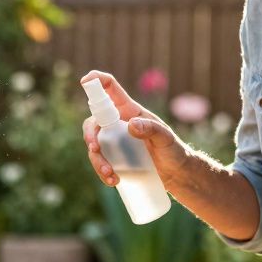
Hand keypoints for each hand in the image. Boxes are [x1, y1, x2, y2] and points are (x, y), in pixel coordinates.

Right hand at [79, 70, 184, 185]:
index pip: (110, 89)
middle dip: (90, 134)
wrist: (176, 175)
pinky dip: (102, 172)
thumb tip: (130, 125)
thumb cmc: (173, 150)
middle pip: (94, 121)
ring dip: (97, 160)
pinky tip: (113, 181)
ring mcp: (114, 141)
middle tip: (95, 148)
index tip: (86, 81)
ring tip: (110, 175)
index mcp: (129, 110)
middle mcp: (118, 123)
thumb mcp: (166, 138)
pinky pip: (100, 162)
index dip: (96, 80)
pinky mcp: (114, 158)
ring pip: (94, 145)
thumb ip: (151, 129)